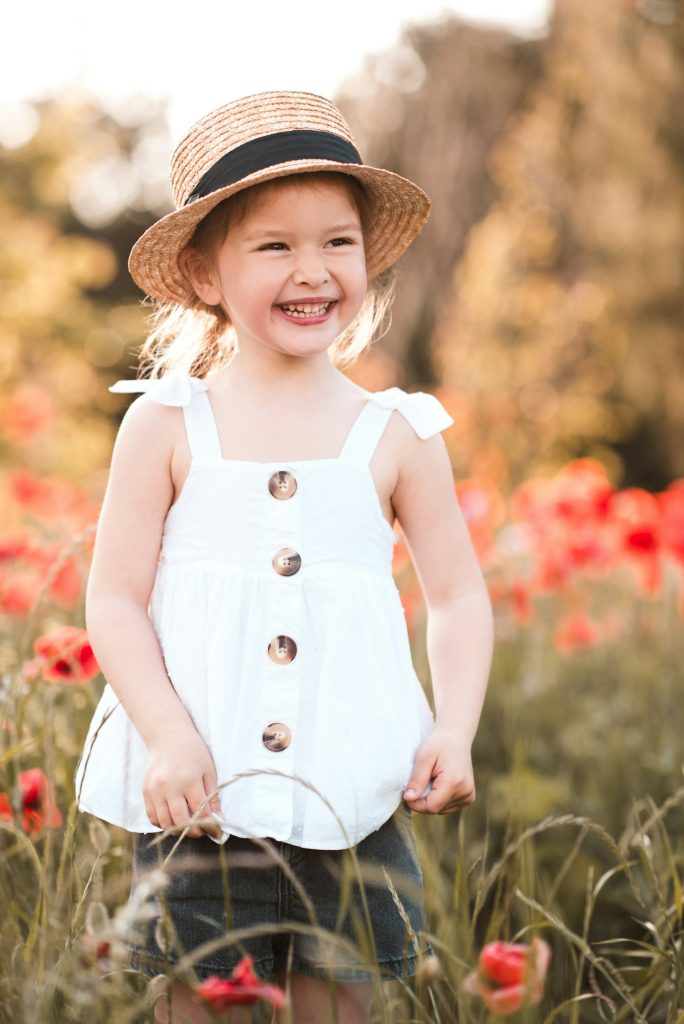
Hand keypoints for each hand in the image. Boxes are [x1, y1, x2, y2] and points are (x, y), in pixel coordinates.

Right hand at [143, 723, 222, 837]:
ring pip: (165, 823)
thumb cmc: (192, 751)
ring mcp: (155, 790)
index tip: (218, 832)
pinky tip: (173, 819)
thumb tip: (218, 820)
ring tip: (188, 826)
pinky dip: (163, 823)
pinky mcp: (146, 792)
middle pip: (181, 821)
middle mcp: (169, 787)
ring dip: (178, 830)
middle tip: (202, 831)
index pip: (200, 812)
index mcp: (188, 780)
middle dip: (194, 831)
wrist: (168, 736)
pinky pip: (152, 817)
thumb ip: (212, 795)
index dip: (211, 826)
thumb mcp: (208, 769)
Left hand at [403, 727, 475, 814]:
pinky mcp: (468, 797)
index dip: (415, 803)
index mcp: (455, 782)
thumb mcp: (423, 758)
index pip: (431, 807)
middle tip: (422, 778)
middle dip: (423, 799)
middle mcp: (465, 792)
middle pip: (435, 809)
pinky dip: (439, 798)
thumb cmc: (438, 744)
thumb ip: (417, 780)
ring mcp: (468, 796)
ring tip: (433, 778)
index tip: (407, 792)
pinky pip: (447, 806)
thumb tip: (408, 799)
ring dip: (431, 798)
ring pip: (440, 809)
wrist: (456, 737)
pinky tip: (440, 783)